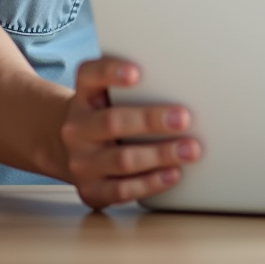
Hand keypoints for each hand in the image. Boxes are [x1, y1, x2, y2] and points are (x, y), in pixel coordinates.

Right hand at [60, 57, 201, 209]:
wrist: (74, 150)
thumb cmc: (107, 114)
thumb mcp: (109, 94)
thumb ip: (137, 86)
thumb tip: (185, 83)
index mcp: (84, 95)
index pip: (89, 75)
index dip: (110, 72)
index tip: (137, 73)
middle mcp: (77, 128)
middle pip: (112, 122)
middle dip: (151, 121)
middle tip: (184, 118)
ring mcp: (81, 162)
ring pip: (121, 160)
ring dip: (160, 155)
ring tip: (190, 150)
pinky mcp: (90, 191)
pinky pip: (121, 190)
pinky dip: (151, 183)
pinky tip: (173, 173)